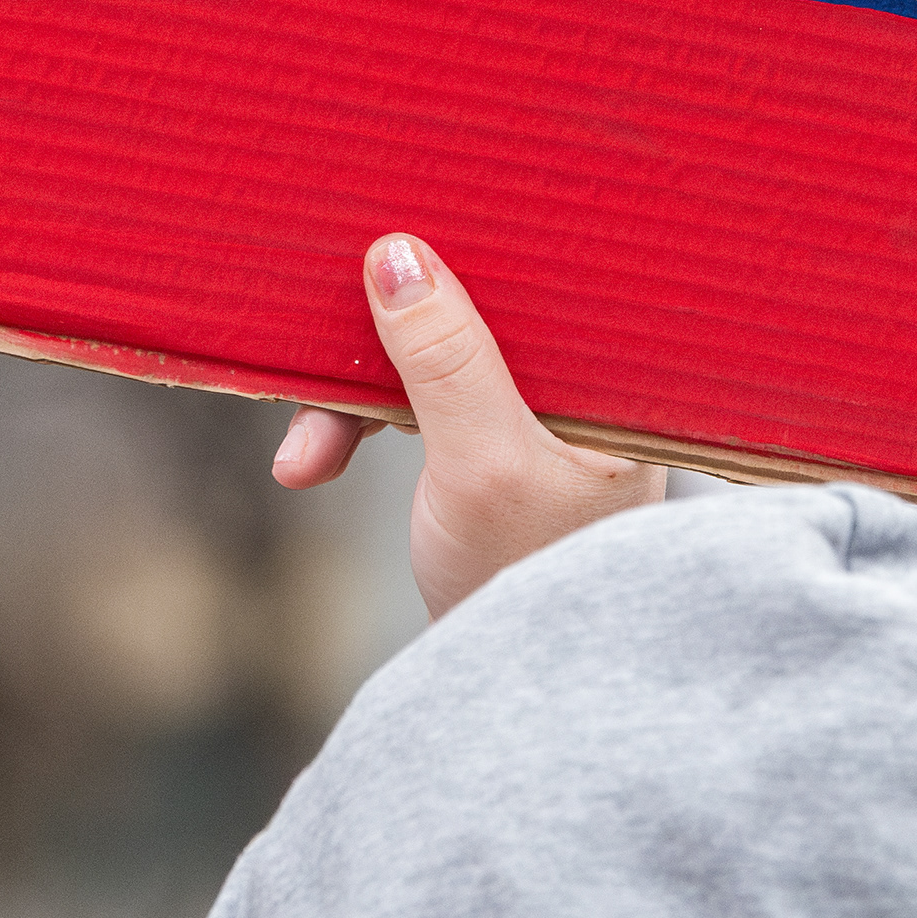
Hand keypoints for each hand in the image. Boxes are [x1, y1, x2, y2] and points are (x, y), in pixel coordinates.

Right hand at [272, 232, 663, 620]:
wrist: (518, 699)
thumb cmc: (531, 581)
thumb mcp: (482, 464)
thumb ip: (446, 359)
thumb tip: (397, 253)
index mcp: (612, 368)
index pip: (542, 265)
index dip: (467, 236)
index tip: (386, 218)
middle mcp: (579, 375)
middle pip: (471, 303)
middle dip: (382, 324)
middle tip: (313, 327)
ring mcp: (532, 410)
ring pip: (427, 353)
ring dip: (353, 394)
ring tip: (304, 451)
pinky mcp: (487, 443)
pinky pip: (411, 402)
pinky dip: (357, 427)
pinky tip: (308, 465)